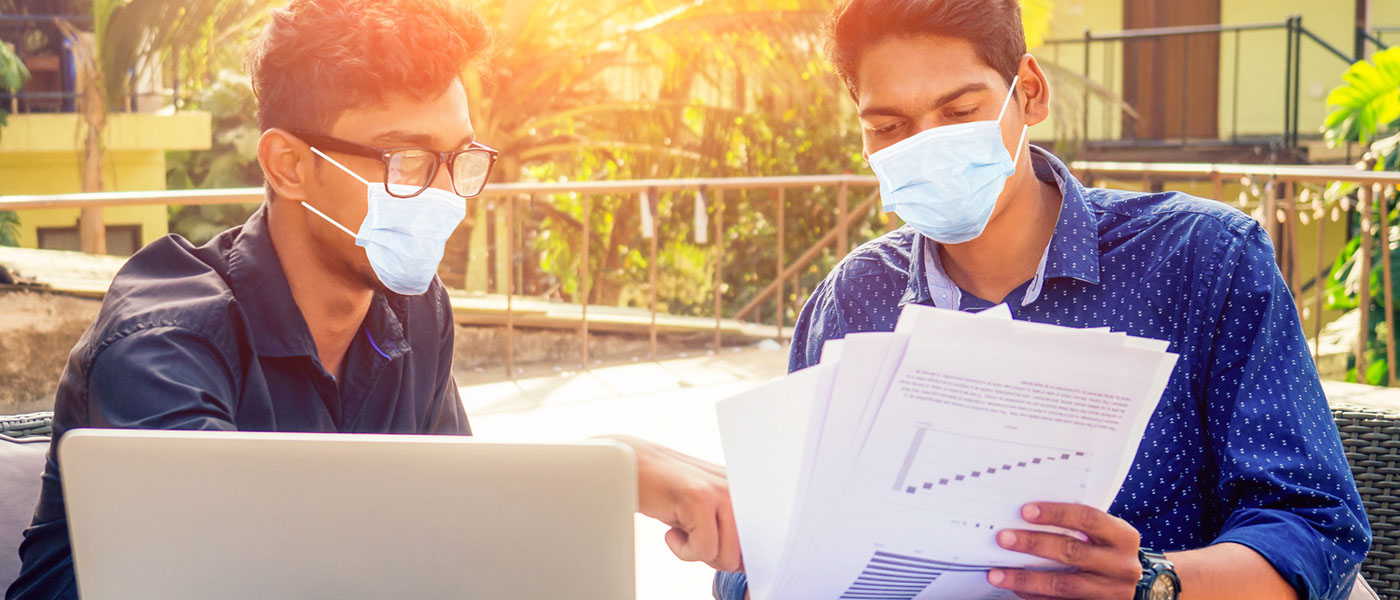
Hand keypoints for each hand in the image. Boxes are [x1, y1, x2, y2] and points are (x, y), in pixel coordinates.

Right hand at [596, 435, 742, 571]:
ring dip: (696, 552)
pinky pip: (703, 550)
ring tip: (682, 527)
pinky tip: (671, 526)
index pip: (761, 541)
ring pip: (725, 557)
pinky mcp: (701, 498)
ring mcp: (722, 491)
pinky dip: (681, 549)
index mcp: (745, 491)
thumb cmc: (665, 493)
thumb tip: (745, 567)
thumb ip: (729, 533)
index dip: (739, 560)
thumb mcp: (706, 513)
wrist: (631, 465)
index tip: (716, 554)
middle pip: (742, 557)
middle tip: (691, 534)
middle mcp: (739, 488)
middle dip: (712, 556)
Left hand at [987, 502, 1141, 599]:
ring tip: (996, 574)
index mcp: (1123, 537)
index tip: (1025, 511)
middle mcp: (1121, 566)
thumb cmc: (1108, 552)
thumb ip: (1077, 526)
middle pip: (1072, 552)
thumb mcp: (1104, 536)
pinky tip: (1013, 588)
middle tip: (1003, 538)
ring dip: (1025, 579)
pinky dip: (1033, 596)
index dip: (1056, 514)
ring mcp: (1111, 593)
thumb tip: (1024, 517)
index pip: (1088, 519)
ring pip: (1063, 585)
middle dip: (1033, 544)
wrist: (1134, 589)